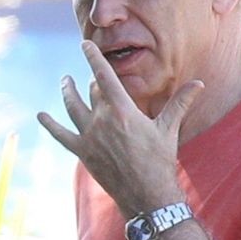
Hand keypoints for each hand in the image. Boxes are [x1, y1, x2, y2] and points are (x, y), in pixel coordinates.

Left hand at [38, 42, 202, 216]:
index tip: (85, 44)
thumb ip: (180, 102)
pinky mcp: (83, 152)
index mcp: (123, 109)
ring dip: (67, 92)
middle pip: (92, 91)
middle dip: (92, 82)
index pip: (104, 75)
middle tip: (95, 78)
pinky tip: (40, 116)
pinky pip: (62, 135)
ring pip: (73, 107)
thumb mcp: (169, 128)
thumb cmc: (160, 161)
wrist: (146, 195)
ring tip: (65, 82)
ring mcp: (90, 136)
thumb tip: (199, 83)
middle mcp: (102, 120)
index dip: (93, 57)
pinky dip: (50, 125)